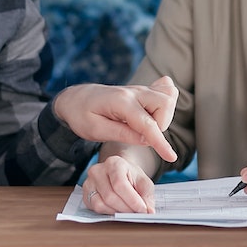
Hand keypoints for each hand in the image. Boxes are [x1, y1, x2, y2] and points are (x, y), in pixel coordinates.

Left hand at [53, 76, 178, 161]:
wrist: (74, 99)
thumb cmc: (81, 115)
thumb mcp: (95, 130)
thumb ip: (121, 134)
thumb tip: (147, 140)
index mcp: (120, 102)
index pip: (147, 123)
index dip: (160, 142)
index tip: (171, 157)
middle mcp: (133, 92)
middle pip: (165, 103)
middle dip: (162, 124)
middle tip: (141, 135)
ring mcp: (138, 89)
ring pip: (167, 97)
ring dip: (163, 116)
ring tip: (142, 126)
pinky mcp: (141, 91)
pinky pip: (163, 90)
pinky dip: (165, 102)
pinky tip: (156, 110)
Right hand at [81, 154, 156, 213]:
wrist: (120, 173)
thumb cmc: (132, 177)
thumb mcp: (144, 183)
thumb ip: (147, 196)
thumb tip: (149, 212)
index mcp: (114, 163)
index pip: (120, 184)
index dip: (132, 200)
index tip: (143, 210)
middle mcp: (98, 170)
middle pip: (110, 196)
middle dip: (126, 209)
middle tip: (137, 214)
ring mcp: (89, 181)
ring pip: (101, 204)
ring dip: (117, 212)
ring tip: (127, 211)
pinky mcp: (85, 193)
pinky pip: (95, 208)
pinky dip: (108, 212)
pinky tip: (116, 209)